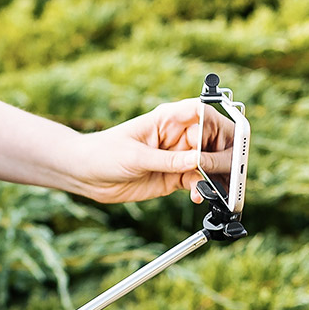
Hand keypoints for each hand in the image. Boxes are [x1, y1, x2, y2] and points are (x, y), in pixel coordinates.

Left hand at [68, 99, 235, 203]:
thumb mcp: (135, 156)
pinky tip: (198, 196)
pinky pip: (199, 182)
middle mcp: (178, 136)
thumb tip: (199, 160)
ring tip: (212, 187)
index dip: (217, 125)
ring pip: (211, 163)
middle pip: (215, 139)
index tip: (220, 142)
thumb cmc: (104, 153)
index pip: (203, 113)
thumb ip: (168, 160)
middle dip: (222, 155)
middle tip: (217, 170)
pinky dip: (204, 190)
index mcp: (168, 119)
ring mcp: (179, 157)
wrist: (86, 174)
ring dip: (216, 175)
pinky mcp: (175, 176)